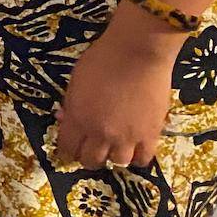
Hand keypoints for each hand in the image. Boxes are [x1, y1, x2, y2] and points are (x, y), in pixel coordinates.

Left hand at [53, 5, 182, 169]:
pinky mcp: (150, 135)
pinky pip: (143, 159)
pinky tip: (133, 148)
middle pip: (91, 160)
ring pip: (116, 162)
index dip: (67, 150)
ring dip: (113, 155)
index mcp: (78, 118)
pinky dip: (136, 157)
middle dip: (87, 156)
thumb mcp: (75, 81)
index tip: (70, 148)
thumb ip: (71, 105)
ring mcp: (127, 137)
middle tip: (91, 147)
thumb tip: (65, 119)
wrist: (137, 53)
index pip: (68, 148)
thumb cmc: (102, 60)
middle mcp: (100, 133)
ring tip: (113, 146)